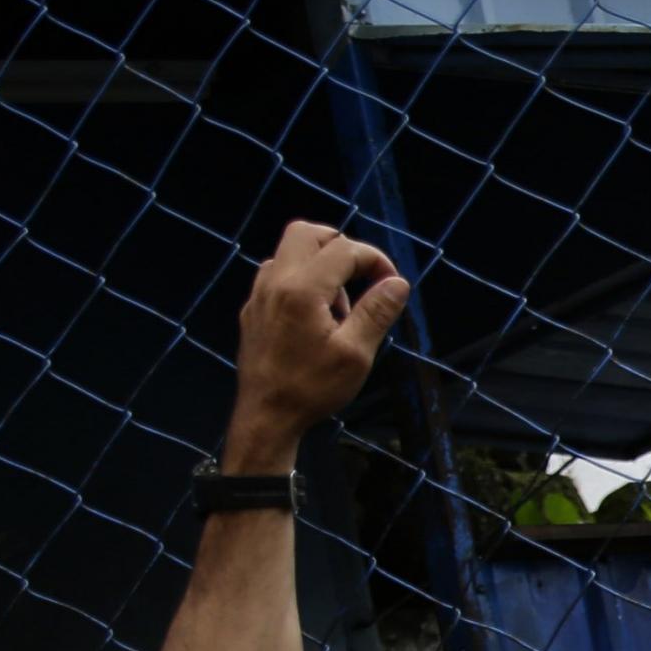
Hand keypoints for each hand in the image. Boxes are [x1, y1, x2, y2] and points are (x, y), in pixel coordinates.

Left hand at [224, 221, 409, 467]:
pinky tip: (314, 316)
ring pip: (289, 253)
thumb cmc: (311, 388)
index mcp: (302, 288)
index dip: (374, 259)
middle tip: (361, 275)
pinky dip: (301, 280)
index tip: (391, 284)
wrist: (265, 417)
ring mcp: (259, 295)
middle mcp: (275, 282)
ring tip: (338, 306)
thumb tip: (398, 282)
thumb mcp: (356, 354)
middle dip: (340, 244)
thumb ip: (376, 312)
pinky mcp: (252, 311)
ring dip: (319, 263)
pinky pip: (276, 275)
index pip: (344, 249)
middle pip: (306, 232)